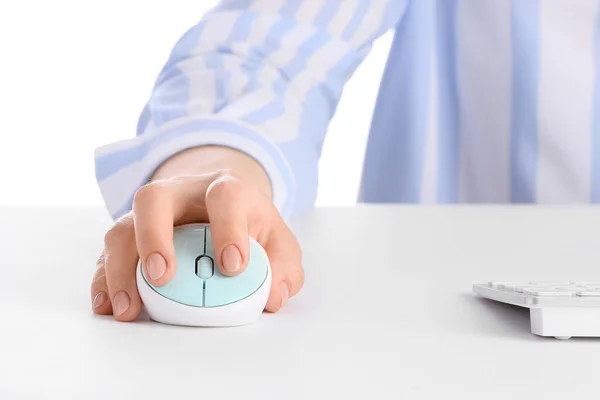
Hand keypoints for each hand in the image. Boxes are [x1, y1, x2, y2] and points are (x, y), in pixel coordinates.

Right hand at [90, 169, 303, 320]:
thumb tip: (274, 298)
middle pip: (154, 199)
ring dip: (120, 268)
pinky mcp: (131, 235)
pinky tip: (108, 305)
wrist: (221, 204)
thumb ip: (284, 267)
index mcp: (225, 190)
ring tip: (128, 308)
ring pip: (122, 227)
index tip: (232, 266)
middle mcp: (181, 194)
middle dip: (153, 237)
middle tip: (162, 277)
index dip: (228, 228)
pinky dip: (104, 279)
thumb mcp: (278, 242)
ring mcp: (151, 214)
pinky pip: (108, 253)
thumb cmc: (251, 226)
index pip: (225, 197)